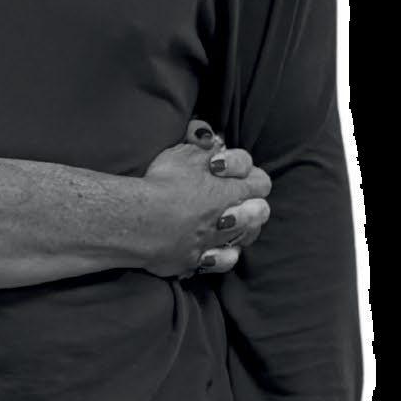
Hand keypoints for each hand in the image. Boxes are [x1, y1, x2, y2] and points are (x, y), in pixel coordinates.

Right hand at [139, 119, 272, 277]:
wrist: (140, 219)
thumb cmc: (162, 182)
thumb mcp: (184, 152)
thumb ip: (202, 145)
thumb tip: (209, 138)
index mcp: (232, 188)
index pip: (260, 180)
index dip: (246, 173)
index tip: (219, 168)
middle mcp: (230, 216)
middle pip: (261, 212)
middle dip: (253, 205)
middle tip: (234, 200)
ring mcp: (216, 240)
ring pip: (245, 238)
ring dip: (240, 229)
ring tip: (224, 223)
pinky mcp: (198, 260)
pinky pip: (222, 262)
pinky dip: (221, 256)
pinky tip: (213, 250)